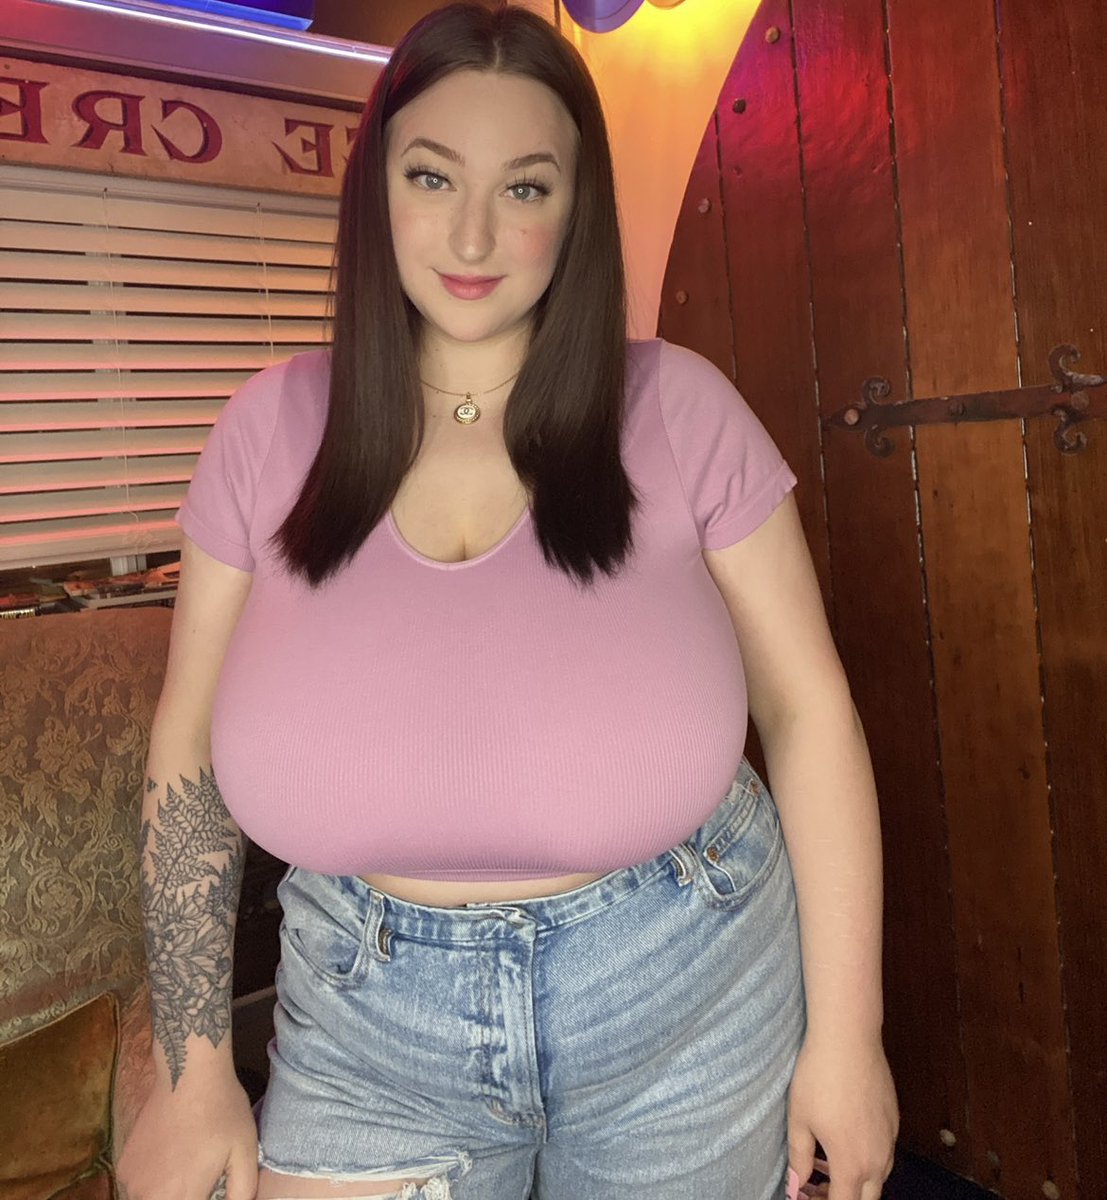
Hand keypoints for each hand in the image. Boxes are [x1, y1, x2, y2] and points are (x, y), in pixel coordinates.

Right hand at [116, 1069, 258, 1199]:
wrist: (188, 1073)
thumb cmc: (222, 1112)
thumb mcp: (246, 1153)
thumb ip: (241, 1192)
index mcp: (181, 1198)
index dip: (203, 1197)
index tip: (210, 1184)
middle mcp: (148, 1197)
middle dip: (185, 1195)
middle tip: (200, 1173)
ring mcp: (131, 1182)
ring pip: (150, 1198)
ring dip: (167, 1191)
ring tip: (186, 1163)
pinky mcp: (123, 1165)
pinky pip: (139, 1185)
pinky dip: (153, 1179)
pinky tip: (169, 1154)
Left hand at [787, 1033, 898, 1199]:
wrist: (848, 1039)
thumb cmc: (819, 1077)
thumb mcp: (799, 1120)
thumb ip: (799, 1159)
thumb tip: (796, 1183)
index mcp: (852, 1164)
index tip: (806, 1195)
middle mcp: (878, 1159)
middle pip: (866, 1198)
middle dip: (841, 1197)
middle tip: (815, 1187)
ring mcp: (890, 1139)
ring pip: (877, 1176)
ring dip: (854, 1179)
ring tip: (823, 1162)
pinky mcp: (893, 1120)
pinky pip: (883, 1152)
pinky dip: (864, 1156)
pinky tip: (843, 1136)